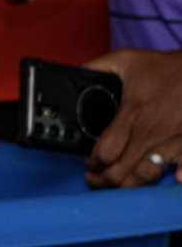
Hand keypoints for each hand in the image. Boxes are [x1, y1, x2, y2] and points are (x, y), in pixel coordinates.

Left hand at [86, 49, 181, 188]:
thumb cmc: (164, 66)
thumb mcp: (125, 59)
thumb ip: (96, 67)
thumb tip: (74, 73)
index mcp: (133, 114)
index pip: (106, 151)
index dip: (92, 162)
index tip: (88, 163)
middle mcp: (153, 132)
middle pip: (122, 170)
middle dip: (104, 180)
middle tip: (96, 180)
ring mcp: (173, 140)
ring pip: (148, 174)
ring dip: (130, 185)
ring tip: (117, 186)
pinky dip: (180, 175)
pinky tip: (175, 180)